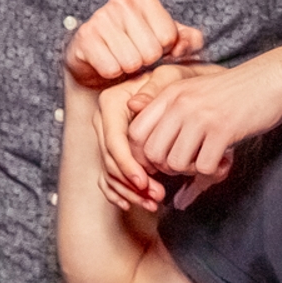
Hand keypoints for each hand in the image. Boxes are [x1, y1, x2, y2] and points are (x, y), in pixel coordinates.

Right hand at [65, 0, 204, 88]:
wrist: (97, 58)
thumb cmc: (137, 46)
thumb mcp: (167, 40)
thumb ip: (188, 40)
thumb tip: (184, 46)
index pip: (168, 36)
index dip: (164, 49)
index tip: (153, 45)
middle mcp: (120, 2)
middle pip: (151, 51)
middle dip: (146, 60)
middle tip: (135, 55)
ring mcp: (99, 18)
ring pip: (131, 61)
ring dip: (128, 68)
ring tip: (122, 58)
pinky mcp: (84, 38)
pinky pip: (110, 68)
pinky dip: (112, 72)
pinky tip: (108, 62)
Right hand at [94, 71, 177, 212]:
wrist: (178, 86)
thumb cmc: (175, 82)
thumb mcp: (168, 78)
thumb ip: (153, 90)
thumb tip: (134, 105)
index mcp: (110, 102)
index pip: (114, 141)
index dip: (128, 165)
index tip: (146, 182)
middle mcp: (103, 121)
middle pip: (110, 160)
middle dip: (132, 183)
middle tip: (157, 196)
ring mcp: (105, 137)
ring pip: (109, 172)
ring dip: (129, 192)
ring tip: (153, 202)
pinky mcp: (112, 151)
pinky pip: (108, 176)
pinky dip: (118, 192)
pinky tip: (132, 204)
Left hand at [127, 62, 274, 184]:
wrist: (274, 77)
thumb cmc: (236, 91)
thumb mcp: (198, 95)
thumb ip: (172, 115)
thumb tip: (148, 139)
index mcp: (171, 92)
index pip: (135, 133)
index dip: (145, 155)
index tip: (165, 159)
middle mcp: (181, 102)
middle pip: (152, 153)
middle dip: (168, 168)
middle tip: (188, 162)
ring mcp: (201, 115)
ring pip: (175, 163)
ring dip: (192, 170)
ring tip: (207, 159)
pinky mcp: (224, 129)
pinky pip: (204, 166)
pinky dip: (214, 171)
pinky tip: (224, 159)